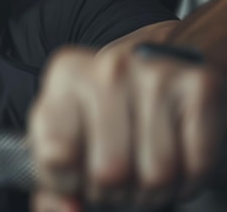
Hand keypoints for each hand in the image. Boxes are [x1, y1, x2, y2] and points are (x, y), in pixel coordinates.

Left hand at [28, 44, 225, 211]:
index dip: (67, 181)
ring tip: (142, 171)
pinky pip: (196, 165)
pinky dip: (187, 180)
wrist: (159, 55)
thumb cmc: (103, 103)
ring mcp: (156, 75)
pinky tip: (174, 160)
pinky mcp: (199, 86)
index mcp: (66, 75)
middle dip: (112, 192)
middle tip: (115, 179)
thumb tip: (68, 210)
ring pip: (156, 175)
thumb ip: (52, 178)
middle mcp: (108, 69)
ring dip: (151, 191)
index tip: (76, 174)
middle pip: (109, 172)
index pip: (56, 157)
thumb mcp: (64, 127)